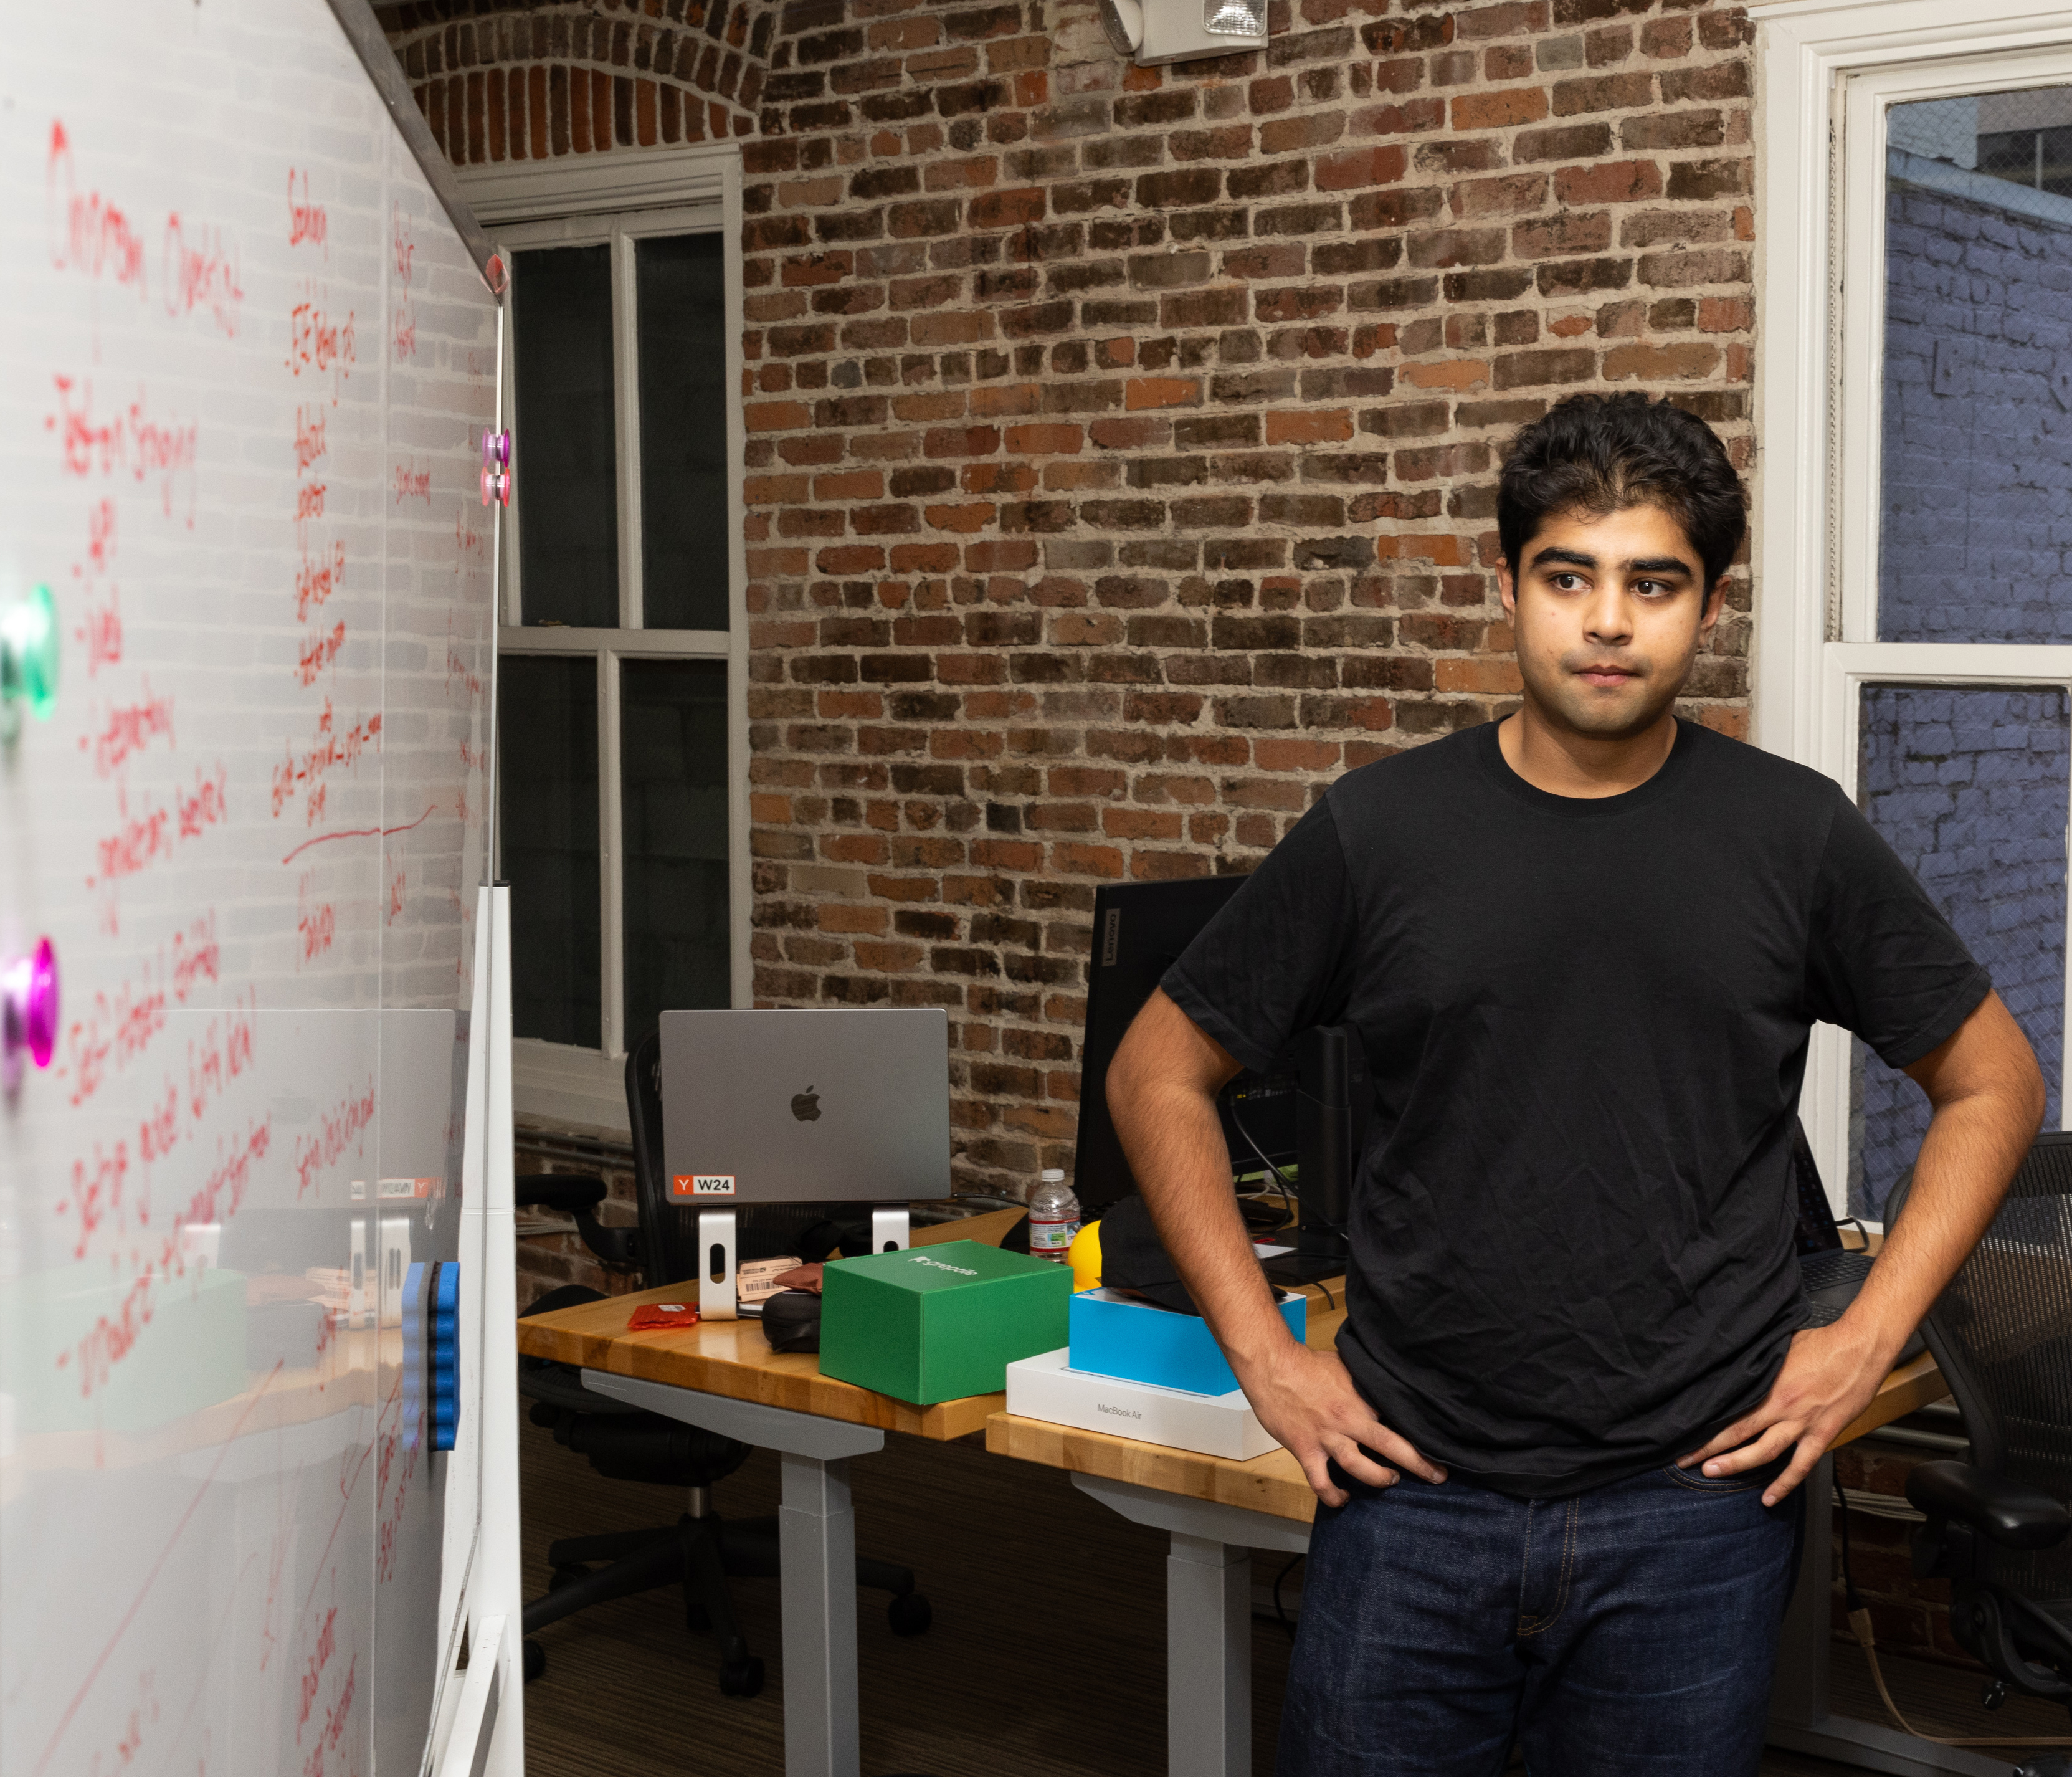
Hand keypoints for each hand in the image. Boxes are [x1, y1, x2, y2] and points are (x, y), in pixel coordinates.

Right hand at [1235, 1339, 1445, 1506]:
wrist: (1272, 1365)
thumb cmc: (1308, 1363)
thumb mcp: (1346, 1365)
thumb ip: (1366, 1381)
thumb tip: (1386, 1385)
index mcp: (1361, 1397)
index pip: (1398, 1418)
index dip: (1419, 1432)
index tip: (1439, 1443)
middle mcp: (1348, 1419)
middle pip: (1390, 1446)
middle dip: (1418, 1463)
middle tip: (1438, 1476)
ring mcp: (1326, 1436)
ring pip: (1359, 1467)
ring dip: (1379, 1479)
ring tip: (1390, 1480)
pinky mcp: (1305, 1449)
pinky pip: (1321, 1481)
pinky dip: (1333, 1495)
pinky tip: (1343, 1499)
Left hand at [1678, 1322, 1891, 1506]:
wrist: (1860, 1348)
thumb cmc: (1822, 1342)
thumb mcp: (1780, 1347)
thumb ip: (1760, 1362)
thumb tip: (1737, 1365)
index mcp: (1768, 1385)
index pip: (1729, 1410)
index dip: (1706, 1424)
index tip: (1685, 1432)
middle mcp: (1782, 1407)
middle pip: (1738, 1433)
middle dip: (1710, 1449)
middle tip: (1687, 1460)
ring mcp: (1804, 1423)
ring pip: (1765, 1452)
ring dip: (1738, 1465)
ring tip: (1714, 1475)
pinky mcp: (1824, 1433)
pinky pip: (1801, 1465)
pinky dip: (1785, 1483)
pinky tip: (1770, 1498)